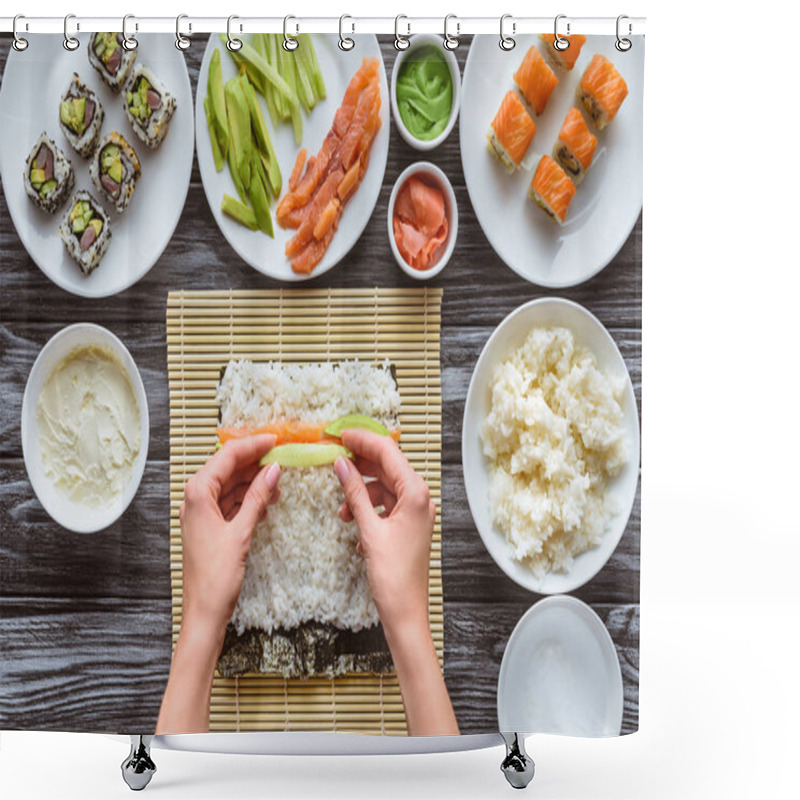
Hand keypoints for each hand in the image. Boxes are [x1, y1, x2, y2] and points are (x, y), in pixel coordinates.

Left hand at [157, 434, 279, 733]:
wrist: (204, 612)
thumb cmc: (218, 575)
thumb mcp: (242, 532)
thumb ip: (258, 497)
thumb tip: (274, 469)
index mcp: (197, 493)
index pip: (228, 456)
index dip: (253, 445)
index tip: (277, 439)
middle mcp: (195, 498)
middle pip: (228, 467)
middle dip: (255, 461)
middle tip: (283, 455)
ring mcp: (202, 512)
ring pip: (231, 485)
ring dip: (254, 481)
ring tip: (280, 481)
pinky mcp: (210, 525)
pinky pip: (231, 502)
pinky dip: (249, 499)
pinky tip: (268, 501)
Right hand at [334, 429, 435, 637]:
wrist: (405, 613)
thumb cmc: (393, 577)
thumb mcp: (368, 530)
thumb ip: (354, 493)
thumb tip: (341, 464)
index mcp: (416, 494)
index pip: (387, 451)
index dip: (361, 439)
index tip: (338, 433)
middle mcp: (420, 498)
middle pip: (386, 466)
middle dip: (359, 463)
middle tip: (333, 457)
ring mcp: (415, 512)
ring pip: (383, 488)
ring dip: (360, 494)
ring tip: (342, 511)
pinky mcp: (408, 526)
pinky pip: (385, 506)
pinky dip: (367, 510)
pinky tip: (354, 527)